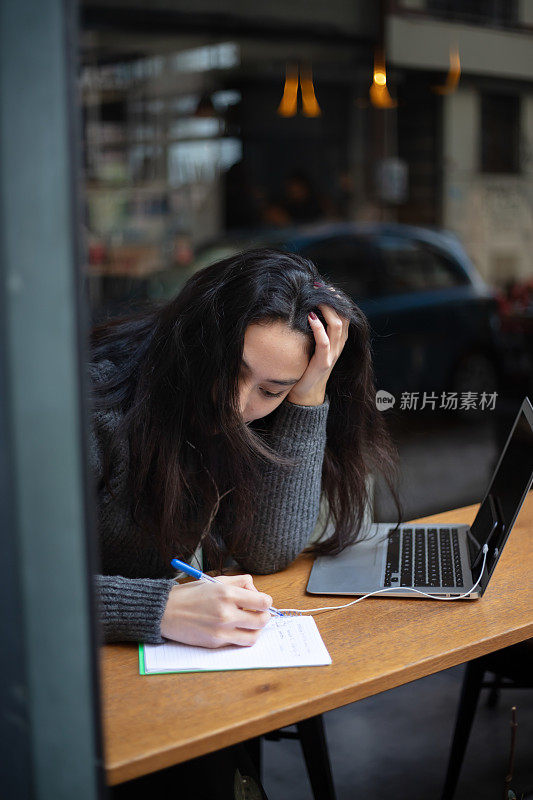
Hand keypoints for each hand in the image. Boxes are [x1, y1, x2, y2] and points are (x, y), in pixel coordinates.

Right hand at [160, 574, 272, 647]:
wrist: (167, 612)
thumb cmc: (190, 594)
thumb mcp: (215, 580)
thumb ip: (238, 582)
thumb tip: (255, 590)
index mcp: (227, 594)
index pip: (263, 602)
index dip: (265, 601)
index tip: (261, 601)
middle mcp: (227, 613)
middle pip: (263, 620)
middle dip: (264, 615)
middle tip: (257, 612)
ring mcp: (222, 630)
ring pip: (254, 636)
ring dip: (255, 629)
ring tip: (248, 622)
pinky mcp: (216, 643)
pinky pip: (239, 642)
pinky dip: (241, 636)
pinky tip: (234, 628)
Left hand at [287, 292, 348, 406]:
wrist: (305, 394)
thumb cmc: (305, 367)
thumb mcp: (312, 345)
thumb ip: (314, 330)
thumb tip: (304, 308)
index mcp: (338, 340)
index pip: (345, 313)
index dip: (337, 298)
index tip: (324, 285)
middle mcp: (338, 345)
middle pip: (344, 315)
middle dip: (332, 298)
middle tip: (318, 285)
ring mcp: (332, 354)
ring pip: (337, 325)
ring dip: (326, 308)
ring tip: (315, 296)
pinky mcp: (323, 363)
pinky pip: (324, 342)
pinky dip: (318, 327)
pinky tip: (310, 316)